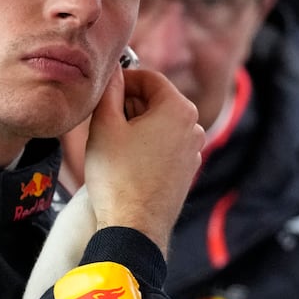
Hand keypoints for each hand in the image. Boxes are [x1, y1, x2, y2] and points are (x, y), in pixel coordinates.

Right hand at [83, 66, 202, 253]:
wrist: (133, 227)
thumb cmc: (117, 177)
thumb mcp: (104, 125)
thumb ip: (109, 90)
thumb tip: (113, 72)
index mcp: (179, 109)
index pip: (148, 77)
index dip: (123, 81)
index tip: (104, 93)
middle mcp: (194, 127)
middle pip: (156, 101)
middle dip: (129, 106)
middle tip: (104, 123)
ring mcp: (193, 151)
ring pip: (159, 124)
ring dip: (136, 126)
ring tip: (113, 145)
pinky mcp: (186, 171)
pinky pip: (164, 146)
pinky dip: (146, 146)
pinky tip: (127, 163)